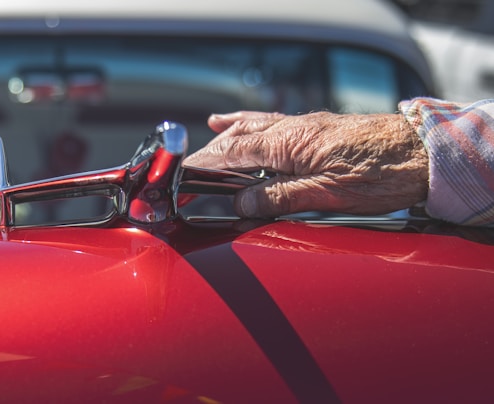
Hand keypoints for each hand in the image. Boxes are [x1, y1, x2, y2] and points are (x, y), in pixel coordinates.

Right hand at [183, 111, 428, 217]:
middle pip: (238, 138)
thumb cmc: (380, 174)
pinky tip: (240, 121)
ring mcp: (303, 125)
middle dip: (211, 152)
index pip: (233, 153)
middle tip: (190, 168)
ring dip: (228, 136)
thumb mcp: (327, 195)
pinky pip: (272, 122)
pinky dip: (251, 123)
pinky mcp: (315, 128)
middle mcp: (291, 129)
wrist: (421, 152)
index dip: (206, 165)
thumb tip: (242, 202)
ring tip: (209, 137)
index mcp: (288, 144)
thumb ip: (279, 197)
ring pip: (254, 127)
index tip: (184, 175)